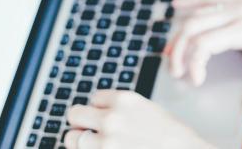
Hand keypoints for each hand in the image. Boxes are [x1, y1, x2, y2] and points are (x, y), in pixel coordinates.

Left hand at [65, 90, 212, 148]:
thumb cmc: (170, 135)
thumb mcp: (146, 109)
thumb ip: (120, 108)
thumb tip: (96, 112)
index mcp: (124, 100)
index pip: (93, 98)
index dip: (100, 108)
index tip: (108, 116)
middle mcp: (111, 119)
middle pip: (74, 114)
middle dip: (82, 122)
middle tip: (91, 130)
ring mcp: (106, 143)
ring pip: (71, 139)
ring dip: (81, 141)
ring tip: (97, 144)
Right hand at [166, 0, 241, 120]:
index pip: (205, 44)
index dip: (195, 64)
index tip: (197, 82)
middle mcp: (235, 13)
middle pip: (193, 27)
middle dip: (179, 50)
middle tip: (177, 72)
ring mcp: (236, 4)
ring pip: (198, 14)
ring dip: (181, 32)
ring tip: (169, 52)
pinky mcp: (239, 1)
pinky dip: (192, 3)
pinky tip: (177, 6)